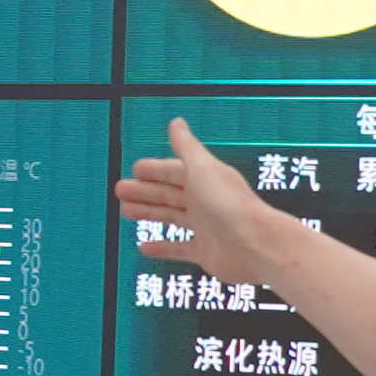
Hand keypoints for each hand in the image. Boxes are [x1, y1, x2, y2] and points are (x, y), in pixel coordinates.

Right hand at [115, 117, 320, 292]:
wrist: (254, 245)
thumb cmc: (230, 205)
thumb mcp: (202, 168)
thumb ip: (186, 147)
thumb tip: (176, 123)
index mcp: (205, 179)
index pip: (174, 171)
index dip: (154, 170)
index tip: (135, 169)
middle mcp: (206, 201)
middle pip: (169, 193)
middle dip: (145, 191)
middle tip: (121, 190)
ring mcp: (206, 227)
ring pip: (172, 217)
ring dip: (149, 213)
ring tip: (127, 211)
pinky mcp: (205, 252)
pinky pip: (179, 249)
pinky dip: (162, 248)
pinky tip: (145, 247)